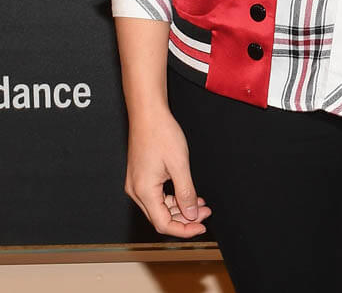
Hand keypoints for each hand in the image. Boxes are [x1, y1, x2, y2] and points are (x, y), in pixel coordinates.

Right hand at [124, 105, 211, 237]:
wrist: (148, 113)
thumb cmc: (161, 132)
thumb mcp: (179, 164)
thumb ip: (186, 192)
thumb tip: (191, 214)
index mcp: (144, 191)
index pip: (163, 224)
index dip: (184, 229)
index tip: (201, 226)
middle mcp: (136, 191)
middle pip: (161, 217)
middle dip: (184, 218)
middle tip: (205, 213)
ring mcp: (136, 183)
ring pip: (159, 207)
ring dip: (180, 208)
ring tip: (199, 203)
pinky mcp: (140, 176)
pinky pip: (156, 195)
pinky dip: (172, 197)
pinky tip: (187, 193)